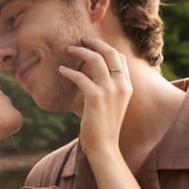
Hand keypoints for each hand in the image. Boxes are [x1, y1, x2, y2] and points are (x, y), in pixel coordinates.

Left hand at [58, 37, 130, 156]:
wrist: (105, 147)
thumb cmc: (105, 128)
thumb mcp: (112, 105)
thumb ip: (107, 88)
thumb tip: (90, 72)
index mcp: (127, 87)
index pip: (120, 58)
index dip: (106, 48)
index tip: (93, 45)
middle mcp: (121, 86)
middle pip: (110, 53)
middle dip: (95, 43)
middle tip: (81, 40)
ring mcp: (109, 91)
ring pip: (95, 59)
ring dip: (80, 52)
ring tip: (69, 50)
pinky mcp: (95, 98)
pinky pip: (79, 77)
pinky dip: (68, 72)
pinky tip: (62, 71)